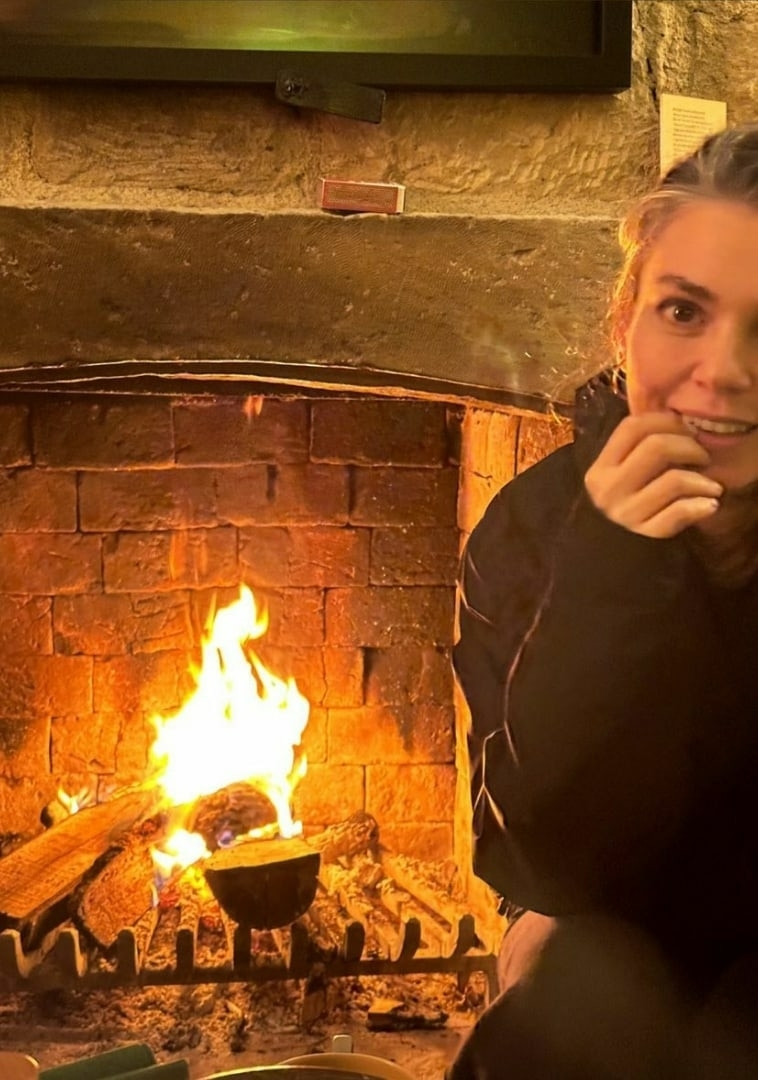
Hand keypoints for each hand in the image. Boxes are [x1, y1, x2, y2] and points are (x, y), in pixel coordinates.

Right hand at [585, 412, 723, 537]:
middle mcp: (609, 489)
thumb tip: (677, 420)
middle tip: (702, 457)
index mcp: (600, 469)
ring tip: (712, 486)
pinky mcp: (646, 535)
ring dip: (702, 480)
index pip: (632, 427)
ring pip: (674, 480)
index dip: (666, 420)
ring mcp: (627, 513)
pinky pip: (681, 512)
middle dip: (689, 446)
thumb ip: (637, 450)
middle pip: (656, 447)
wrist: (615, 558)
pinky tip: (710, 505)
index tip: (685, 429)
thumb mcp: (620, 477)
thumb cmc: (626, 507)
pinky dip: (700, 506)